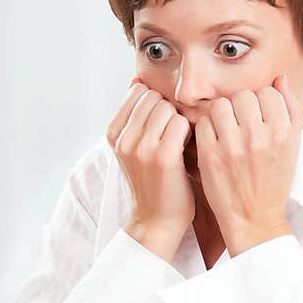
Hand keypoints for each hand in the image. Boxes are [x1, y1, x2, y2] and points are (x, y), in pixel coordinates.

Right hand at [106, 78, 194, 260]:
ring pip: (167, 107)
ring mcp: (141, 148)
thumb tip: (136, 81)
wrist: (157, 220)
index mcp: (113, 133)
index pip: (137, 92)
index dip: (155, 103)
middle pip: (153, 97)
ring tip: (180, 141)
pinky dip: (189, 131)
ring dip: (179, 120)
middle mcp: (123, 139)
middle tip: (174, 133)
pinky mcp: (162, 157)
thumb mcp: (133, 148)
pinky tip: (188, 147)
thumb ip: (134, 116)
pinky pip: (180, 123)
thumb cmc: (153, 181)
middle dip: (168, 109)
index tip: (161, 124)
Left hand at [193, 74, 302, 255]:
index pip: (267, 92)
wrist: (254, 219)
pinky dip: (206, 129)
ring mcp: (232, 146)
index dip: (260, 102)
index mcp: (282, 133)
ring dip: (221, 114)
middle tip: (239, 124)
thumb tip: (279, 78)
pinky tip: (213, 141)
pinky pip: (203, 123)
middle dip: (240, 107)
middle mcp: (258, 137)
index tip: (257, 117)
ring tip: (225, 130)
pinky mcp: (209, 156)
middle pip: (243, 95)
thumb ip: (289, 110)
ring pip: (220, 105)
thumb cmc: (273, 182)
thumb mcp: (292, 147)